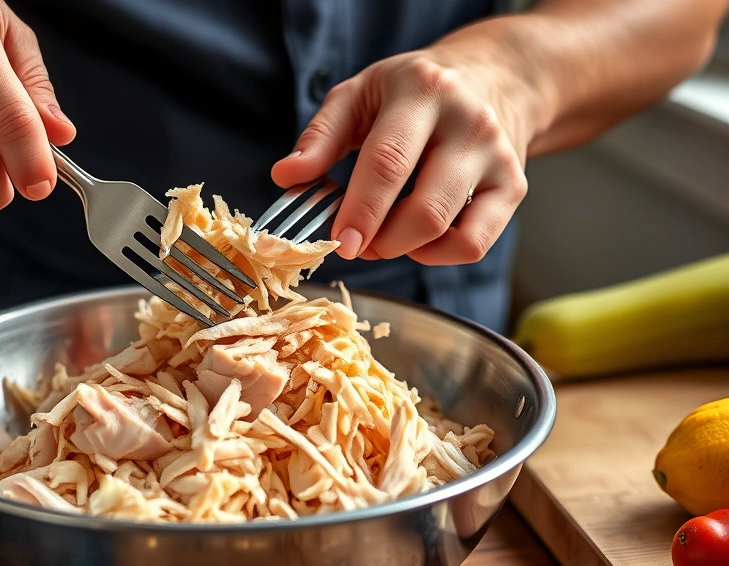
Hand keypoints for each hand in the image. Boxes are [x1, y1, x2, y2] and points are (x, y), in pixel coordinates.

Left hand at [272, 44, 538, 264]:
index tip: (338, 241)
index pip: (389, 162)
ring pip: (449, 232)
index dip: (360, 210)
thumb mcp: (358, 95)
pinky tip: (417, 237)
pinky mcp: (513, 187)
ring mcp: (497, 157)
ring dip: (403, 250)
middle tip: (354, 244)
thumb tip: (286, 176)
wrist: (491, 78)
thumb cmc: (412, 93)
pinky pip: (473, 244)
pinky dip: (437, 254)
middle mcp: (469, 123)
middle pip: (424, 209)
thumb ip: (319, 137)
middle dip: (381, 241)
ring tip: (380, 236)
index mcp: (423, 92)